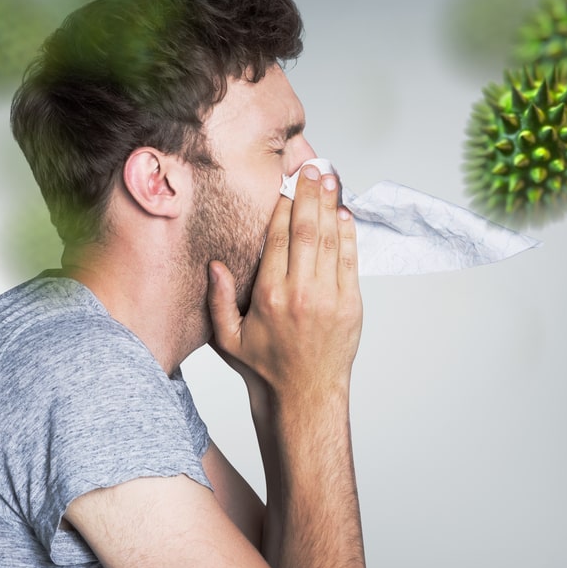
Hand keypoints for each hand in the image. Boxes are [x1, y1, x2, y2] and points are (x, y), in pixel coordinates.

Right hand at [208, 164, 361, 401]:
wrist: (305, 398)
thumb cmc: (265, 368)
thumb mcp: (227, 338)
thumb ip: (218, 300)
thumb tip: (215, 264)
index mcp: (269, 297)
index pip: (277, 239)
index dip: (282, 208)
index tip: (285, 187)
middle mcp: (301, 293)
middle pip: (307, 230)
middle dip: (310, 195)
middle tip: (313, 169)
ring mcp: (330, 298)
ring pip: (332, 240)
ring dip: (331, 207)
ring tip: (330, 179)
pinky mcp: (351, 305)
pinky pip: (350, 261)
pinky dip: (349, 234)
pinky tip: (344, 214)